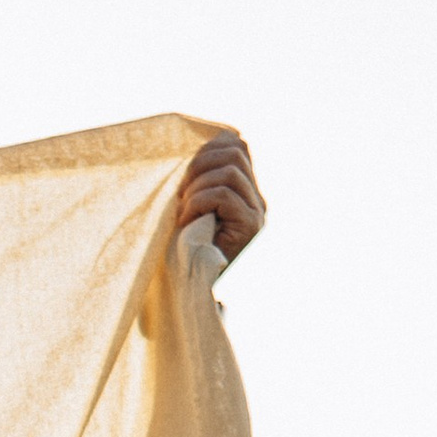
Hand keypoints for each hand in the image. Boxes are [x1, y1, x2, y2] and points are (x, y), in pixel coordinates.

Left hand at [175, 130, 264, 263]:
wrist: (194, 290)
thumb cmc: (186, 250)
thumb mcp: (190, 208)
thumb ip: (197, 183)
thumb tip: (189, 154)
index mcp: (245, 190)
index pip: (238, 145)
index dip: (208, 148)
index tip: (184, 175)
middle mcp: (257, 198)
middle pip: (236, 151)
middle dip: (199, 164)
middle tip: (180, 193)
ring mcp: (257, 211)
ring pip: (230, 171)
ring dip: (197, 187)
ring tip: (183, 210)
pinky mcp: (250, 226)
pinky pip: (223, 195)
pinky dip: (198, 203)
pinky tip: (187, 221)